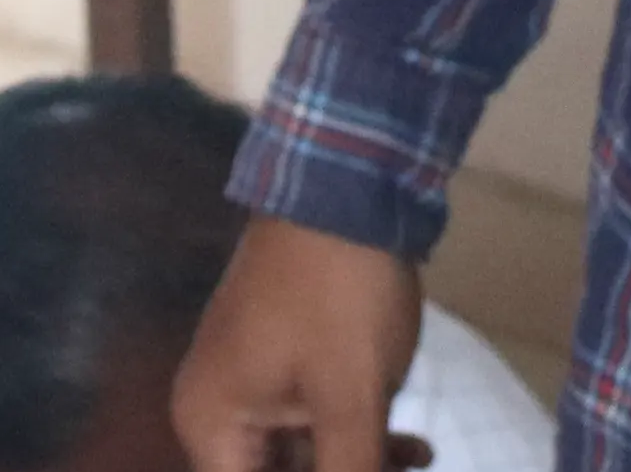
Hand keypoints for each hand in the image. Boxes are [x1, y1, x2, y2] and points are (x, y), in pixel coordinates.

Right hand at [173, 218, 428, 471]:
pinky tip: (412, 447)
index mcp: (211, 424)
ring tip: (418, 462)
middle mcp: (218, 408)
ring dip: (359, 464)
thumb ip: (349, 470)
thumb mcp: (350, 398)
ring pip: (301, 453)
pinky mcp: (287, 355)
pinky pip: (314, 417)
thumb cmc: (338, 296)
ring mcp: (252, 378)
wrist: (346, 187)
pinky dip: (358, 435)